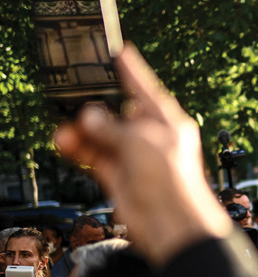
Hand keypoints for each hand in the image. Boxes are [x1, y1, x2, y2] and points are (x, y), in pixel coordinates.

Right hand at [54, 43, 232, 264]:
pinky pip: (94, 155)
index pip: (145, 88)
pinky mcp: (118, 176)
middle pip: (118, 112)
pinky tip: (65, 140)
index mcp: (169, 122)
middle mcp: (152, 138)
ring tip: (65, 126)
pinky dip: (79, 148)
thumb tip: (90, 118)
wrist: (172, 225)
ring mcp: (134, 157)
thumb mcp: (141, 142)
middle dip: (97, 105)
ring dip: (83, 129)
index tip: (118, 50)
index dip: (130, 69)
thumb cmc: (173, 181)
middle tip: (74, 96)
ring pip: (102, 135)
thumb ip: (112, 127)